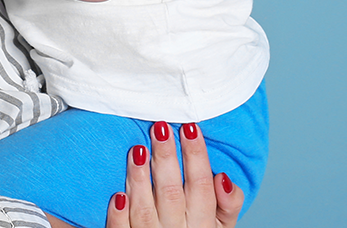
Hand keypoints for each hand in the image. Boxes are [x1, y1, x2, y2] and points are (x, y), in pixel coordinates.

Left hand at [105, 121, 241, 227]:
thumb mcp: (221, 226)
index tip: (190, 127)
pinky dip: (119, 216)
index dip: (197, 156)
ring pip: (144, 210)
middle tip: (160, 128)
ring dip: (140, 179)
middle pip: (172, 193)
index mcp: (204, 224)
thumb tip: (223, 178)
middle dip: (166, 158)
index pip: (202, 186)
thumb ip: (229, 204)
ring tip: (138, 149)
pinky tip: (118, 195)